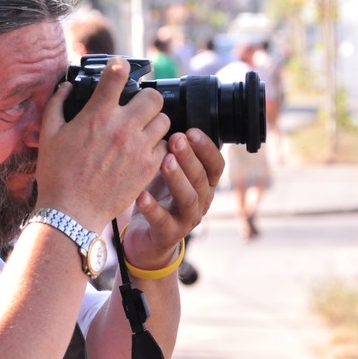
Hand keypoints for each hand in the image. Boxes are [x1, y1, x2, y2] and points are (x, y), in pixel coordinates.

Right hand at [34, 57, 169, 231]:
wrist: (71, 212)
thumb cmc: (56, 173)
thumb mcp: (48, 134)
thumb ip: (57, 103)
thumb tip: (67, 86)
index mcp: (97, 114)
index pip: (118, 74)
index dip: (120, 66)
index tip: (120, 69)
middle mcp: (122, 127)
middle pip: (154, 97)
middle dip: (146, 98)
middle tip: (136, 107)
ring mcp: (138, 148)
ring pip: (164, 121)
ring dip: (153, 122)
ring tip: (140, 131)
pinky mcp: (148, 168)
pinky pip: (164, 146)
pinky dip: (156, 146)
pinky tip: (142, 151)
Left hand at [121, 129, 224, 269]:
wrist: (146, 239)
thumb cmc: (158, 198)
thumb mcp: (167, 173)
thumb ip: (171, 152)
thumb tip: (164, 119)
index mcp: (204, 184)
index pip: (216, 164)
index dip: (207, 148)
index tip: (191, 131)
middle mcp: (200, 201)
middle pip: (202, 178)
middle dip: (189, 156)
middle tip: (175, 138)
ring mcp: (186, 220)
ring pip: (188, 198)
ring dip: (177, 177)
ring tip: (164, 161)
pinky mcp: (168, 235)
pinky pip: (163, 221)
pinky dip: (152, 207)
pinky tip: (142, 195)